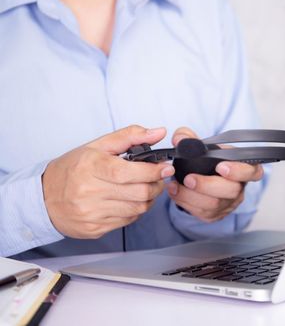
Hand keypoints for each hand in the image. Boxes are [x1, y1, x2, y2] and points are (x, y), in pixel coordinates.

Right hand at [42, 125, 174, 238]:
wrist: (43, 198)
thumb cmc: (72, 169)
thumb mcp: (97, 146)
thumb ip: (130, 136)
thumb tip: (159, 132)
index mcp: (91, 166)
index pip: (130, 172)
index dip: (154, 171)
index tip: (165, 168)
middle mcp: (89, 191)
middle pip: (139, 192)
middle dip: (156, 185)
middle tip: (158, 178)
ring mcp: (92, 213)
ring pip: (137, 208)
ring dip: (149, 198)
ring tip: (145, 188)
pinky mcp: (95, 228)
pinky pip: (128, 221)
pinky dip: (136, 210)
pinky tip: (130, 200)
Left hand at [167, 127, 263, 222]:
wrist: (203, 176)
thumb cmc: (209, 160)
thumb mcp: (203, 145)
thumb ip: (191, 138)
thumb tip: (180, 138)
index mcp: (245, 168)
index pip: (252, 172)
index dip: (239, 171)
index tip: (221, 167)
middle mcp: (240, 188)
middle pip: (231, 190)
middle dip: (207, 185)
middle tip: (189, 179)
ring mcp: (229, 203)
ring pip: (214, 204)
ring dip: (191, 196)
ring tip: (175, 185)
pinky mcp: (215, 215)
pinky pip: (202, 212)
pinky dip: (185, 203)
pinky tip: (175, 193)